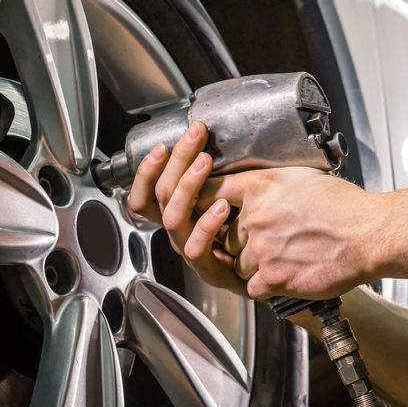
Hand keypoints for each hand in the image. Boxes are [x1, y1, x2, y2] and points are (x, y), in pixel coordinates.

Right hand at [124, 121, 247, 295]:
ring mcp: (190, 250)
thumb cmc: (243, 228)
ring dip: (187, 186)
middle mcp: (177, 232)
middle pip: (161, 196)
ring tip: (204, 162)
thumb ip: (210, 175)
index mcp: (174, 215)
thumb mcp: (222, 194)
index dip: (145, 173)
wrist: (264, 269)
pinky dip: (206, 224)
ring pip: (173, 219)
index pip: (143, 196)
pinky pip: (196, 247)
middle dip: (176, 162)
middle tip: (195, 137)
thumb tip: (206, 138)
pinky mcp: (208, 269)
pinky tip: (221, 205)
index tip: (162, 147)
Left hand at [202, 166, 382, 301]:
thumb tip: (250, 191)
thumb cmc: (345, 207)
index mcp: (260, 186)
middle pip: (226, 236)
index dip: (208, 203)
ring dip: (256, 265)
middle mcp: (255, 217)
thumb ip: (268, 184)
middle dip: (242, 242)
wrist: (370, 235)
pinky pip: (253, 287)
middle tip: (270, 241)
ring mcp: (262, 249)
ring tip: (286, 257)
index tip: (209, 210)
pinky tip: (288, 274)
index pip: (212, 191)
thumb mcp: (301, 177)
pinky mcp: (273, 277)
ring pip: (239, 264)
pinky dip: (267, 285)